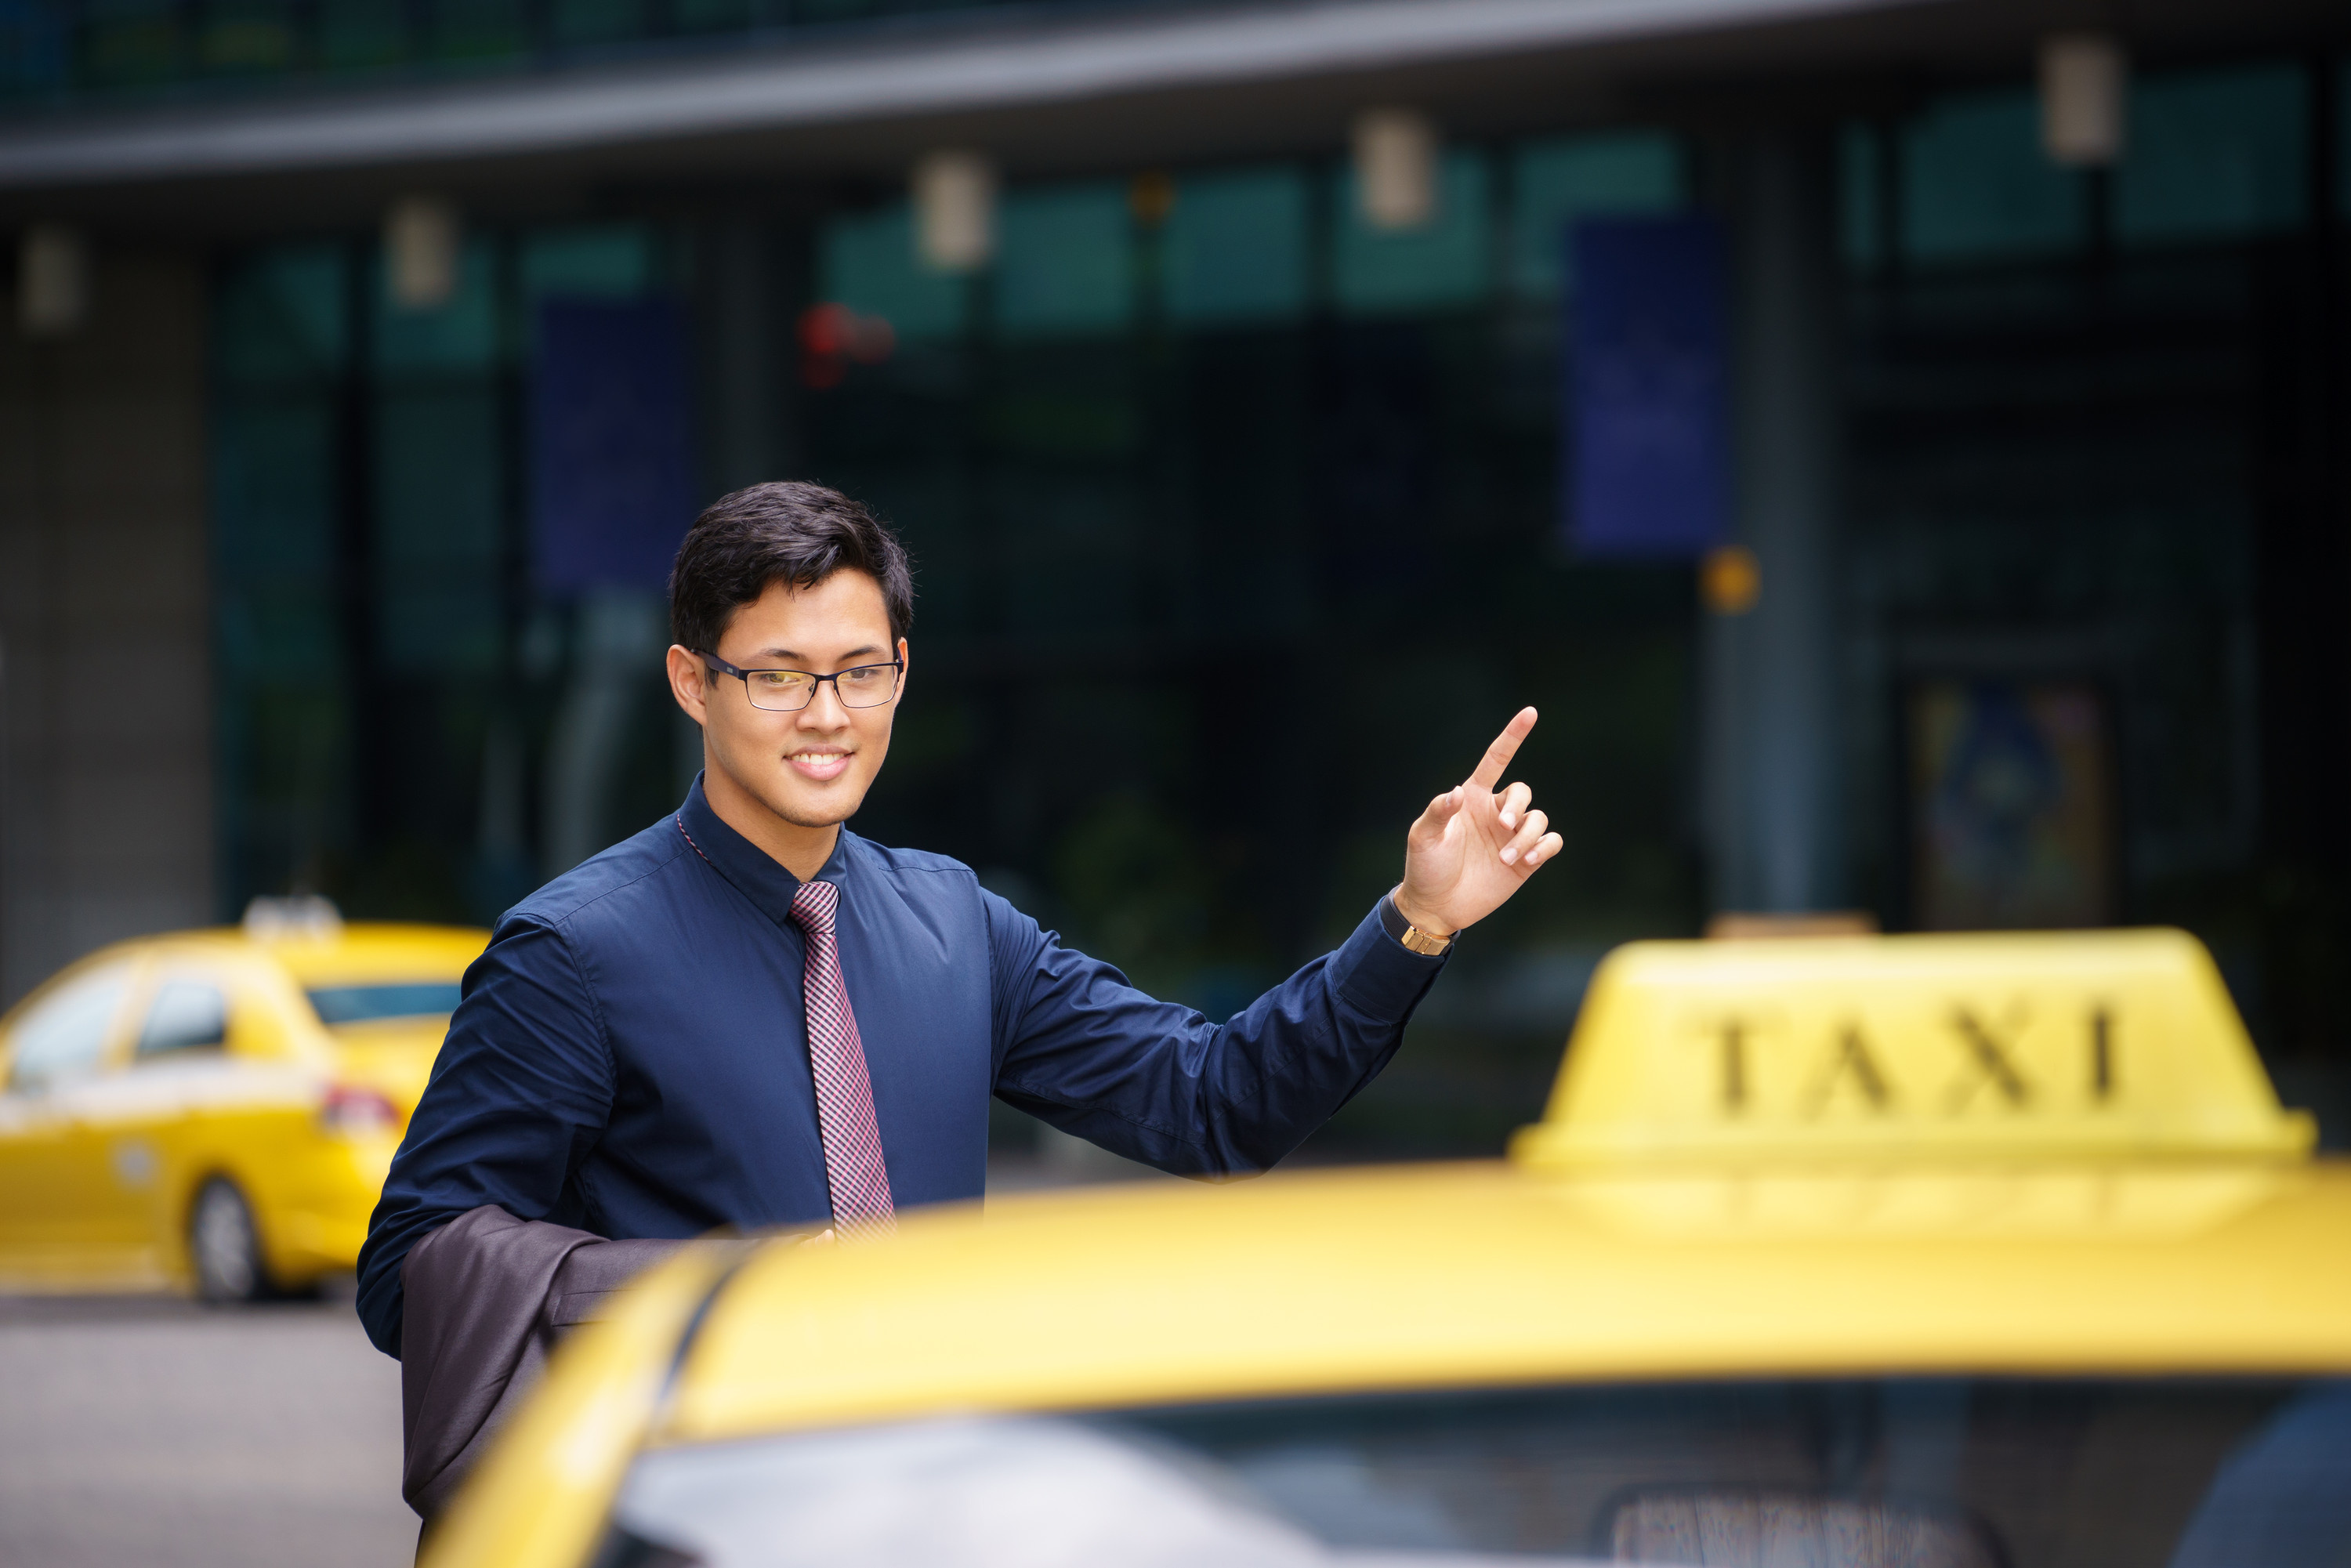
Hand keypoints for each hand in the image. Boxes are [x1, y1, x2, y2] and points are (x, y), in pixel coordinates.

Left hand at [1392, 707, 1559, 937]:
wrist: (1436, 906)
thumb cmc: (1425, 866)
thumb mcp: (1422, 836)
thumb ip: (1438, 811)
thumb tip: (1457, 792)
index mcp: (1472, 798)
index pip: (1497, 759)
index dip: (1513, 735)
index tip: (1530, 712)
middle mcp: (1495, 813)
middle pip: (1523, 791)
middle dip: (1518, 805)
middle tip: (1503, 826)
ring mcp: (1511, 836)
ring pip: (1539, 818)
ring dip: (1527, 835)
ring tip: (1507, 857)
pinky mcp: (1526, 860)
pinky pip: (1551, 842)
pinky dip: (1545, 846)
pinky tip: (1529, 859)